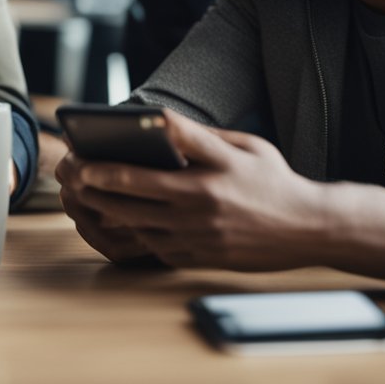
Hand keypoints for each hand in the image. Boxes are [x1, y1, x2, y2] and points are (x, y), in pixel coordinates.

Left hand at [61, 110, 327, 270]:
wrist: (312, 229)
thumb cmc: (274, 180)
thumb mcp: (244, 145)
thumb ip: (199, 137)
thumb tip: (156, 124)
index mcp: (211, 174)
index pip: (149, 168)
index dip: (110, 165)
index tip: (83, 157)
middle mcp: (202, 206)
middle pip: (134, 197)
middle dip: (96, 186)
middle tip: (72, 175)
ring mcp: (200, 236)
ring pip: (138, 224)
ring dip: (107, 210)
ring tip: (85, 195)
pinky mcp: (201, 258)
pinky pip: (156, 246)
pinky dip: (135, 232)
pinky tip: (120, 217)